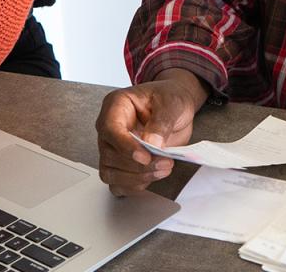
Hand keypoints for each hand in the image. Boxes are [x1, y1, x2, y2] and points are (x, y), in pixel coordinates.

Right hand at [94, 69, 207, 195]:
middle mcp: (110, 128)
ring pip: (110, 173)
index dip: (125, 146)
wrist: (176, 108)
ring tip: (163, 169)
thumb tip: (152, 142)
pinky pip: (118, 183)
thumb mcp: (172, 103)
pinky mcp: (121, 165)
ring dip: (137, 178)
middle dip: (137, 165)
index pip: (110, 129)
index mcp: (116, 105)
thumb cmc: (169, 99)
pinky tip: (152, 177)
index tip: (144, 157)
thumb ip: (162, 121)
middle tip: (165, 163)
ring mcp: (113, 148)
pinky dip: (134, 186)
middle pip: (109, 154)